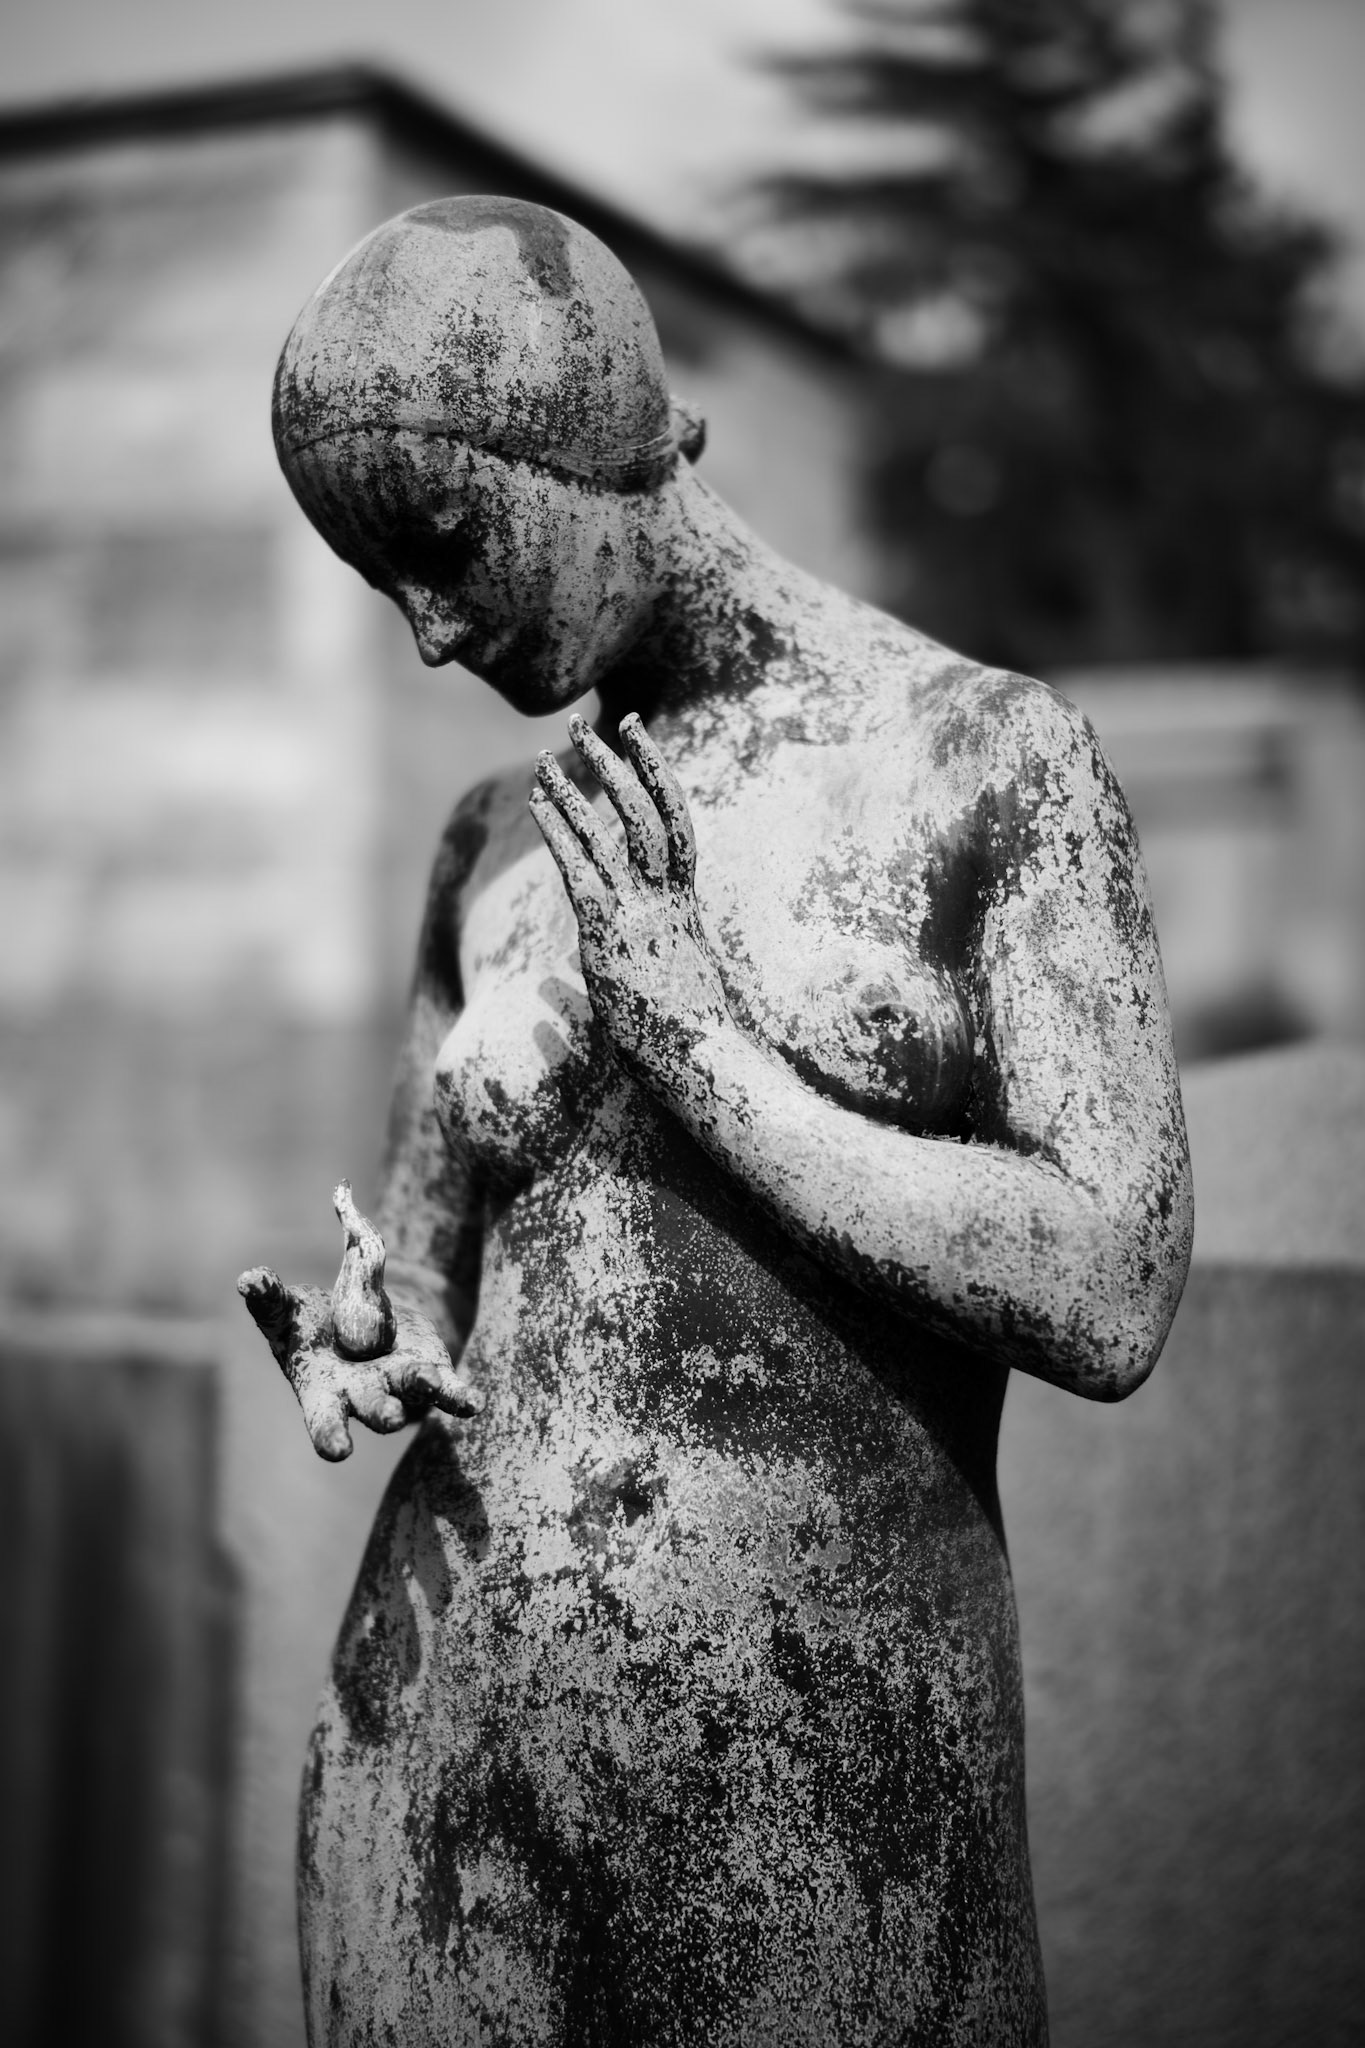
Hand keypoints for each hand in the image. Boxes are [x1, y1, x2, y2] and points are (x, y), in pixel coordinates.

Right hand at [236, 1267, 481, 1461]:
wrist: (363, 1317)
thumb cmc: (314, 1325)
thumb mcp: (288, 1311)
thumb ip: (269, 1301)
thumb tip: (248, 1279)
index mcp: (323, 1393)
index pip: (326, 1423)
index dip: (332, 1437)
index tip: (339, 1450)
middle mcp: (364, 1398)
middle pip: (375, 1411)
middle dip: (382, 1414)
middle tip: (390, 1419)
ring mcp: (401, 1389)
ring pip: (412, 1393)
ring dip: (422, 1387)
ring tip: (430, 1381)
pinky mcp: (431, 1372)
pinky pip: (448, 1389)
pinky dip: (459, 1395)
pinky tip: (472, 1403)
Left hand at [529, 713, 732, 1084]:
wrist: (705, 1061)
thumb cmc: (696, 1037)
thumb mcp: (677, 987)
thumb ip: (654, 961)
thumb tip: (626, 964)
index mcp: (685, 906)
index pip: (677, 826)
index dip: (660, 778)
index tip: (641, 739)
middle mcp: (667, 899)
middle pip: (650, 812)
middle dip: (622, 764)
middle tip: (595, 724)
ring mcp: (642, 912)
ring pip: (614, 830)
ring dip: (580, 785)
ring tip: (552, 749)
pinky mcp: (612, 933)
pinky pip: (582, 867)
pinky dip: (560, 829)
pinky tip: (539, 800)